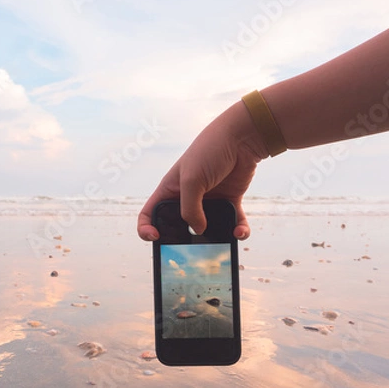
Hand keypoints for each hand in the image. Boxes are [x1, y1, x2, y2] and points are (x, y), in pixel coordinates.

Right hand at [137, 102, 265, 240]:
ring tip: (222, 244)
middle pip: (178, 227)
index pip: (149, 214)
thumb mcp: (192, 180)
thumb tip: (198, 231)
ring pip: (207, 229)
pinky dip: (237, 230)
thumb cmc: (210, 151)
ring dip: (215, 239)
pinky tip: (240, 232)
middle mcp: (186, 198)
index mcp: (169, 190)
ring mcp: (208, 201)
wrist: (242, 137)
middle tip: (191, 250)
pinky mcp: (228, 202)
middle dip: (183, 241)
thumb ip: (190, 209)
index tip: (155, 238)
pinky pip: (232, 223)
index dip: (146, 228)